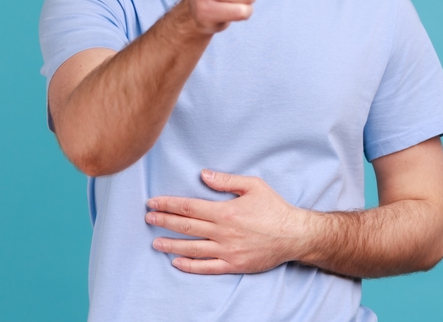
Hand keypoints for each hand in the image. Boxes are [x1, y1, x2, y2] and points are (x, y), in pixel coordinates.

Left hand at [145, 170, 308, 274]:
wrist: (294, 235)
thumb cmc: (274, 208)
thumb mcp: (253, 186)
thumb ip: (227, 180)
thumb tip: (204, 174)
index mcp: (226, 211)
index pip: (189, 207)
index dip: (169, 204)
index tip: (154, 202)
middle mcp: (223, 232)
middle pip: (186, 227)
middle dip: (164, 221)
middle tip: (148, 218)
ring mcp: (228, 250)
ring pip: (193, 248)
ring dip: (171, 244)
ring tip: (155, 242)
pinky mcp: (234, 264)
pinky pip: (208, 267)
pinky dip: (190, 265)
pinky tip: (177, 262)